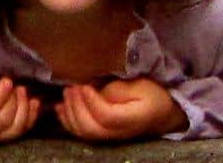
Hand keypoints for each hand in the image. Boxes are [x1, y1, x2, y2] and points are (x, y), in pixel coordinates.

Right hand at [0, 74, 41, 141]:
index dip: (1, 94)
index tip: (5, 79)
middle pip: (3, 120)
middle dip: (13, 100)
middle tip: (12, 83)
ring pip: (13, 129)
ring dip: (24, 109)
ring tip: (22, 90)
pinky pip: (18, 132)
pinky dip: (30, 118)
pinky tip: (33, 102)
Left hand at [55, 78, 186, 141]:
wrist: (161, 112)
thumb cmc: (151, 93)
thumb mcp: (140, 85)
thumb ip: (118, 90)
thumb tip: (93, 92)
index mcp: (133, 119)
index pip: (106, 116)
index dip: (91, 102)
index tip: (85, 85)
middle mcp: (119, 133)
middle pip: (91, 128)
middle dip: (76, 107)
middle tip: (72, 87)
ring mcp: (110, 137)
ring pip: (84, 133)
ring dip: (69, 113)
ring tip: (67, 93)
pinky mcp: (102, 135)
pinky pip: (82, 133)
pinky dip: (67, 120)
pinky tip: (61, 107)